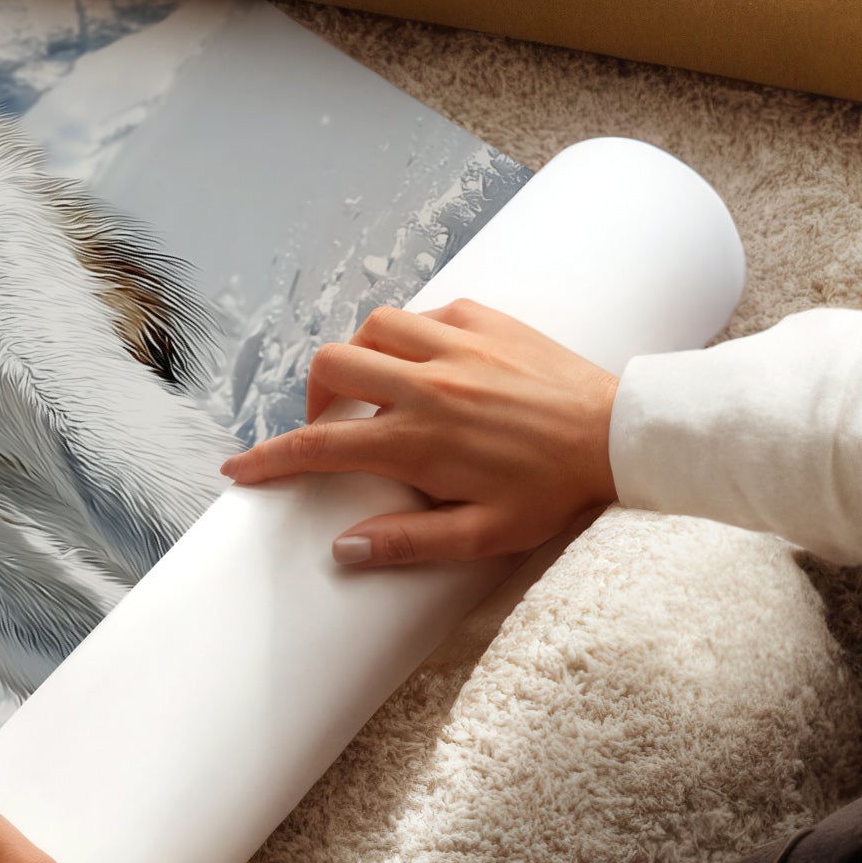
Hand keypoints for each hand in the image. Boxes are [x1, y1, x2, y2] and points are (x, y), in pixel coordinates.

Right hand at [220, 299, 618, 567]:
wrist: (621, 436)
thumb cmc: (555, 492)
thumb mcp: (484, 535)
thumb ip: (409, 543)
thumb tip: (343, 549)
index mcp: (419, 440)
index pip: (319, 446)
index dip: (269, 459)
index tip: (240, 469)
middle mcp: (427, 384)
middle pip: (331, 367)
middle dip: (313, 397)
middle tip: (332, 426)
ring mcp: (456, 345)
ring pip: (372, 328)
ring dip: (360, 357)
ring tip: (377, 388)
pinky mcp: (485, 319)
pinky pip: (425, 313)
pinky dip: (411, 335)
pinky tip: (429, 362)